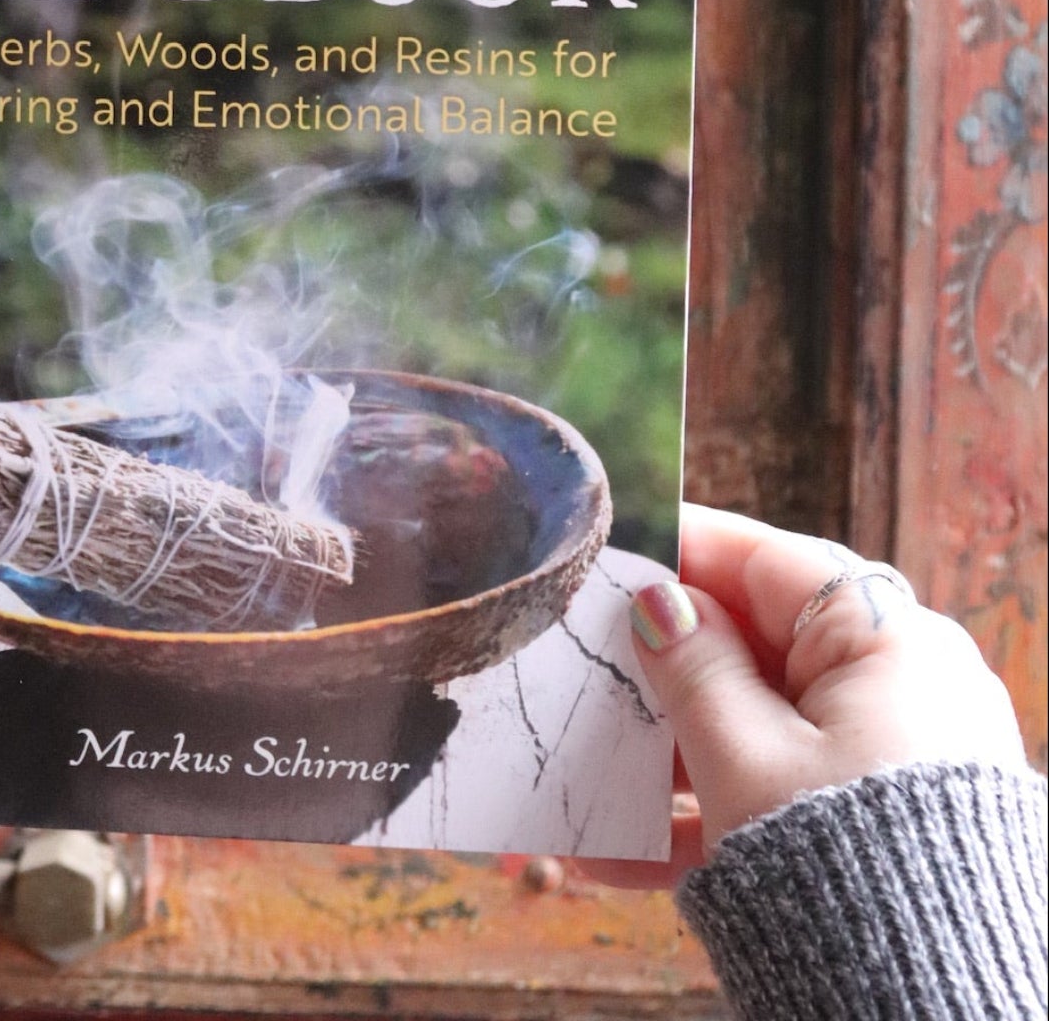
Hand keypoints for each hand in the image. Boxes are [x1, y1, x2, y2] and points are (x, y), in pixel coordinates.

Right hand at [594, 503, 1026, 887]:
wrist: (939, 1012)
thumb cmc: (847, 869)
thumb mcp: (743, 757)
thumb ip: (693, 667)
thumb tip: (656, 600)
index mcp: (883, 640)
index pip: (765, 562)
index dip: (682, 552)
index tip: (609, 551)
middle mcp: (897, 685)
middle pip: (756, 644)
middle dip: (666, 665)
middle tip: (587, 666)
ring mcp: (888, 754)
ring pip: (757, 722)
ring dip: (672, 751)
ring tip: (590, 772)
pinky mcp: (876, 820)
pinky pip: (777, 788)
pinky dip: (707, 811)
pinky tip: (619, 853)